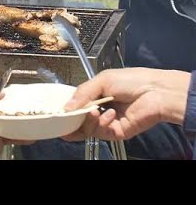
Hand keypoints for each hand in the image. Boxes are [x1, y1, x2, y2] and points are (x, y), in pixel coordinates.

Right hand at [62, 68, 190, 141]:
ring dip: (88, 120)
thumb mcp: (102, 80)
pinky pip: (99, 133)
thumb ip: (82, 93)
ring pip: (84, 129)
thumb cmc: (132, 80)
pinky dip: (101, 123)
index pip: (73, 106)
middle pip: (75, 121)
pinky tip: (109, 114)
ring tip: (96, 110)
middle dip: (71, 119)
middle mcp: (98, 110)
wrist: (155, 92)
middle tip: (69, 115)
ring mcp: (105, 123)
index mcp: (93, 96)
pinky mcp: (114, 133)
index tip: (57, 109)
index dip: (65, 109)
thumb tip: (65, 108)